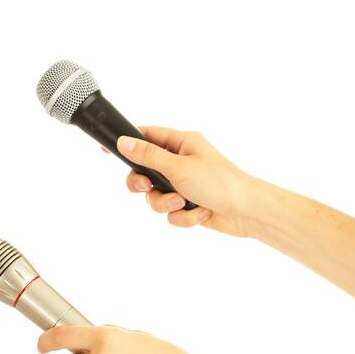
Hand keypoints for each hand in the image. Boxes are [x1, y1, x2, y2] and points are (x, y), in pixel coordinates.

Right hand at [108, 127, 259, 236]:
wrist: (247, 212)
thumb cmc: (220, 182)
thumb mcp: (178, 167)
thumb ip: (148, 155)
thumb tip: (124, 142)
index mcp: (181, 143)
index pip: (147, 136)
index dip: (127, 143)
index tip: (107, 149)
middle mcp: (181, 162)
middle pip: (145, 171)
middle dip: (145, 185)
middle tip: (147, 187)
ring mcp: (184, 184)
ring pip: (155, 196)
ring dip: (167, 204)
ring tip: (184, 203)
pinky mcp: (188, 204)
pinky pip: (171, 212)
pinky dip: (182, 217)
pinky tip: (199, 212)